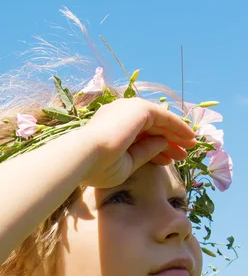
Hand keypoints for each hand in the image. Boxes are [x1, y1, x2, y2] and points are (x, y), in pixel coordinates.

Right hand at [79, 97, 196, 187]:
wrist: (84, 156)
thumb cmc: (98, 167)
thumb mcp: (126, 164)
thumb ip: (145, 153)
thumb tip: (164, 144)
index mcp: (110, 126)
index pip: (140, 136)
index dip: (157, 148)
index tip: (168, 161)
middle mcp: (119, 113)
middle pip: (151, 127)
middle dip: (169, 141)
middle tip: (183, 155)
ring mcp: (129, 109)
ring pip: (159, 121)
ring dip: (176, 134)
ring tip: (191, 148)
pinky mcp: (140, 109)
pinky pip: (164, 117)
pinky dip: (178, 126)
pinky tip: (189, 137)